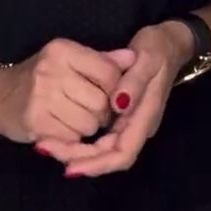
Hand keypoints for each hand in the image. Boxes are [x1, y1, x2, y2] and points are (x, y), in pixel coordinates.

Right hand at [0, 39, 135, 144]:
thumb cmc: (39, 78)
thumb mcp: (69, 61)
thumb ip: (101, 60)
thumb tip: (134, 57)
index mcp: (62, 50)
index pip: (110, 72)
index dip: (115, 89)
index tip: (105, 94)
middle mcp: (51, 70)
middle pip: (103, 102)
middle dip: (103, 112)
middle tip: (89, 111)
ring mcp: (41, 97)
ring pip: (90, 124)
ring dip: (88, 128)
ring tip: (74, 119)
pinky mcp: (35, 122)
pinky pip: (73, 139)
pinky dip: (73, 139)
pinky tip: (61, 128)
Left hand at [34, 22, 193, 175]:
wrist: (166, 43)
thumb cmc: (156, 49)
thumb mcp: (148, 58)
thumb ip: (134, 82)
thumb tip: (119, 105)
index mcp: (146, 117)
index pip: (123, 154)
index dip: (97, 164)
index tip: (70, 166)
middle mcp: (137, 127)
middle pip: (108, 157)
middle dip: (78, 159)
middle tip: (45, 149)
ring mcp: (128, 123)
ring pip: (101, 150)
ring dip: (75, 152)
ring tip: (45, 145)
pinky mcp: (119, 117)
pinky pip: (99, 138)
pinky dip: (79, 140)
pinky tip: (58, 137)